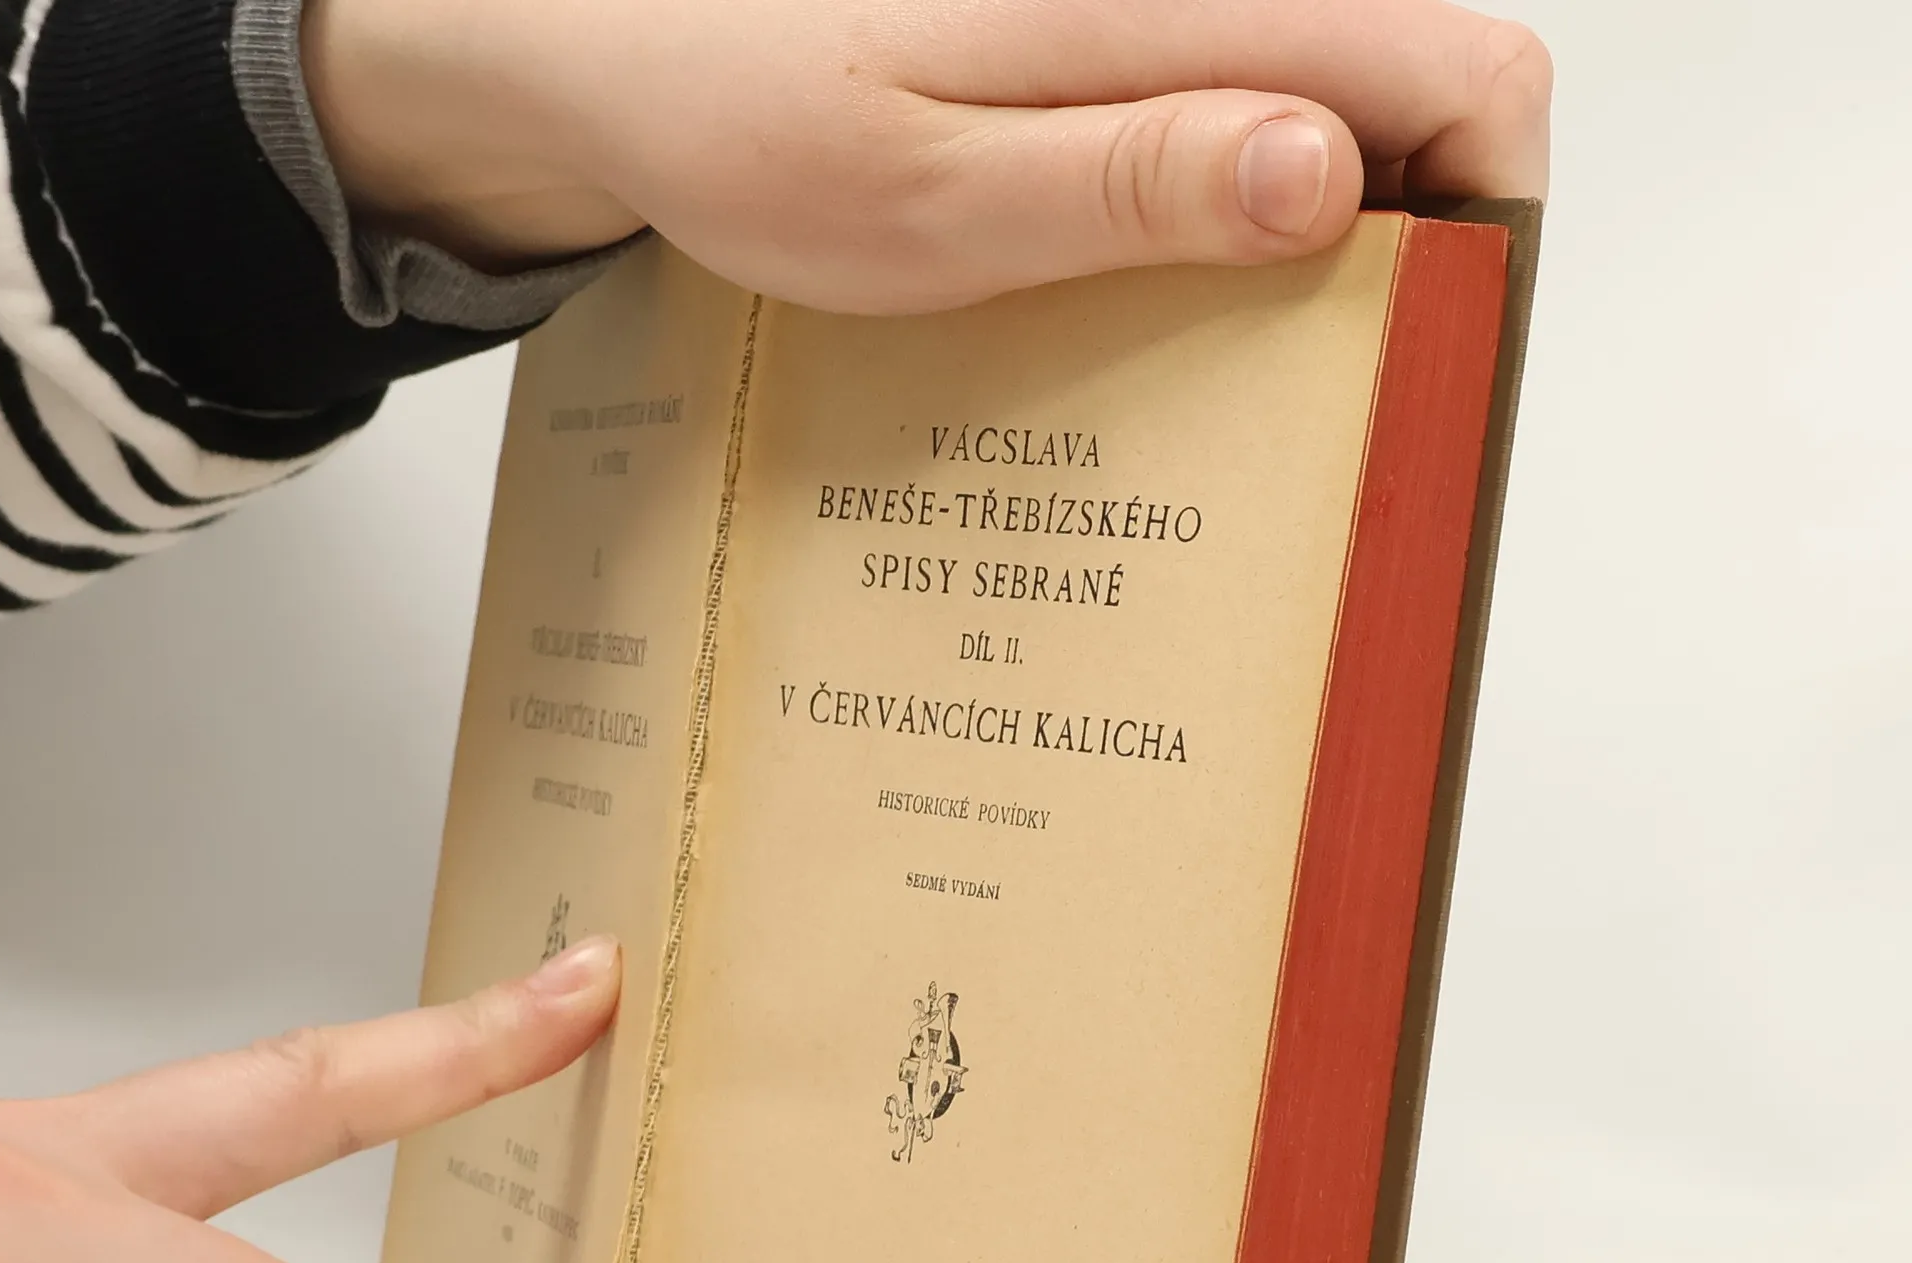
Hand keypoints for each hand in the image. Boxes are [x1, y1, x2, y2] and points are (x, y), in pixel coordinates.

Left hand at [303, 0, 1550, 311]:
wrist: (621, 44)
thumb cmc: (743, 111)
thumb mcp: (933, 191)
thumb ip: (1131, 177)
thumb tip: (1327, 170)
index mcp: (1173, 8)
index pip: (1462, 69)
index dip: (1489, 210)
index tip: (1426, 336)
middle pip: (1418, 92)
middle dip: (1407, 240)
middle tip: (1308, 378)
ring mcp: (1155, 22)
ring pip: (1332, 114)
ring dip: (1317, 236)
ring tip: (1219, 350)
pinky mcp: (1114, 54)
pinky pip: (1235, 123)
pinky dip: (1234, 209)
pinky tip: (1155, 287)